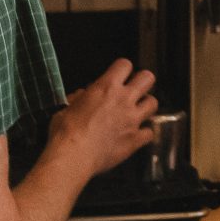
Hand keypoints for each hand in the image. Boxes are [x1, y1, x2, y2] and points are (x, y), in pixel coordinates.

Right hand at [50, 58, 158, 174]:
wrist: (73, 156)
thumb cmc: (66, 131)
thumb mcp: (68, 106)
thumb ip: (81, 98)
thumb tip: (83, 95)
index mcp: (106, 87)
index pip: (125, 65)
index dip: (122, 69)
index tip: (119, 76)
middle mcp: (124, 99)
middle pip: (148, 78)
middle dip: (142, 82)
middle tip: (134, 90)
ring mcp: (133, 119)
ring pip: (154, 103)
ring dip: (146, 106)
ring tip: (137, 112)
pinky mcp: (136, 139)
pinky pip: (149, 132)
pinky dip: (144, 134)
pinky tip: (136, 136)